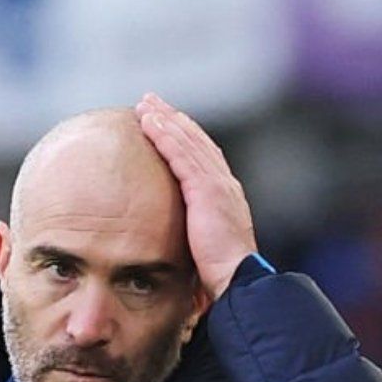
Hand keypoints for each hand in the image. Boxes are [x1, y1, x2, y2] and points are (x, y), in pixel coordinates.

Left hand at [136, 93, 257, 303]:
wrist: (237, 279)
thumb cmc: (222, 274)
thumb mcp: (207, 246)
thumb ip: (195, 232)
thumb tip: (177, 241)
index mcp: (225, 195)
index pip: (203, 156)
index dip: (184, 136)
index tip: (165, 122)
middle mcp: (224, 182)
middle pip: (195, 140)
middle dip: (173, 119)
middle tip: (151, 103)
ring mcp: (216, 183)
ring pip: (187, 141)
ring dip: (165, 120)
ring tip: (144, 106)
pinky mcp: (206, 189)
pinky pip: (181, 155)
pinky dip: (165, 136)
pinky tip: (149, 124)